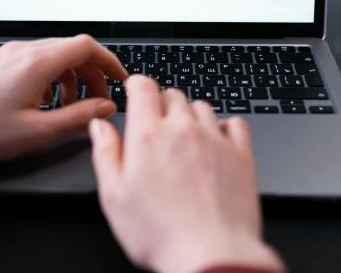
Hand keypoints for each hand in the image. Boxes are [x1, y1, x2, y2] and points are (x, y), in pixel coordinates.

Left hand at [0, 35, 126, 179]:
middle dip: (92, 74)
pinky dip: (52, 78)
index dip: (109, 61)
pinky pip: (37, 61)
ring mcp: (10, 54)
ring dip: (71, 79)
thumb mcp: (38, 132)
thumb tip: (106, 108)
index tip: (120, 80)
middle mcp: (24, 51)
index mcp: (37, 63)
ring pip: (55, 56)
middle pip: (72, 50)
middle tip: (97, 103)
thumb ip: (78, 117)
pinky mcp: (0, 62)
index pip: (86, 46)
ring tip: (68, 109)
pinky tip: (44, 103)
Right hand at [89, 76, 284, 272]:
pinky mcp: (241, 155)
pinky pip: (234, 123)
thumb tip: (99, 127)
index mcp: (148, 135)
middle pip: (173, 94)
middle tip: (156, 124)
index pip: (144, 86)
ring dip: (190, 115)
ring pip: (202, 107)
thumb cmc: (160, 234)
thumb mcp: (113, 197)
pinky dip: (223, 127)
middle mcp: (183, 129)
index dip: (137, 84)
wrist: (211, 255)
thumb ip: (105, 154)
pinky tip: (216, 142)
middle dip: (162, 103)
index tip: (135, 90)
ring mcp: (215, 140)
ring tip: (184, 138)